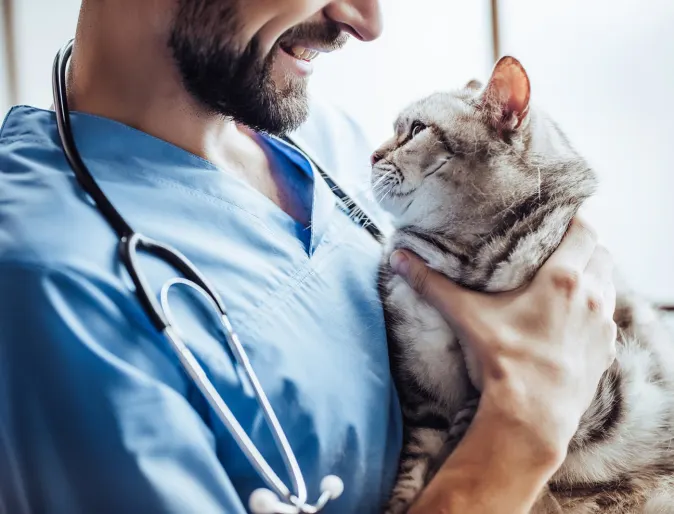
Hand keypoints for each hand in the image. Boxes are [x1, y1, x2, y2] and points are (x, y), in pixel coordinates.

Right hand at [390, 217, 616, 460]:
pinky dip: (596, 310)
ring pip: (608, 285)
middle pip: (601, 254)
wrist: (533, 414)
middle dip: (584, 247)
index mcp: (562, 279)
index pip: (585, 231)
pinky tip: (574, 319)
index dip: (577, 219)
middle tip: (559, 247)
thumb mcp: (466, 316)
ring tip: (568, 280)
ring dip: (593, 277)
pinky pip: (608, 318)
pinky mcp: (606, 351)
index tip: (562, 216)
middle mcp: (591, 296)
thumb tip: (399, 258)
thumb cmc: (503, 360)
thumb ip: (433, 284)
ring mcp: (603, 325)